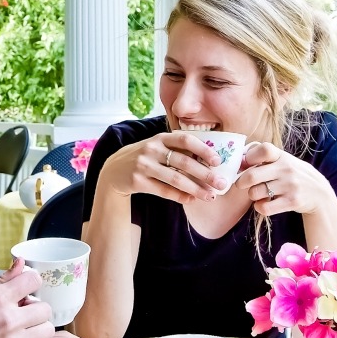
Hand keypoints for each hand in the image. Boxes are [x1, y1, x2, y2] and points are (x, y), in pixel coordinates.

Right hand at [0, 259, 56, 337]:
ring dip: (40, 329)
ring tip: (27, 331)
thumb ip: (3, 280)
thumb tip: (21, 262)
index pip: (33, 280)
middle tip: (24, 314)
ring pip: (48, 330)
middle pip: (45, 308)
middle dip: (35, 308)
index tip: (26, 290)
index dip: (31, 283)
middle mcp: (8, 319)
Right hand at [98, 131, 226, 203]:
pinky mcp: (137, 181)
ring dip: (195, 189)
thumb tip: (210, 162)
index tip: (218, 161)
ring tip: (209, 196)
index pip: (186, 140)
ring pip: (175, 179)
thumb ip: (178, 150)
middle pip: (183, 162)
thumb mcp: (158, 147)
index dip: (203, 149)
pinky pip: (163, 191)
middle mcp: (151, 149)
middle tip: (221, 183)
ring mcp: (143, 165)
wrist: (114, 169)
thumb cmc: (145, 158)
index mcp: (160, 138)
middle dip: (205, 174)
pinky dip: (179, 196)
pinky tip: (191, 200)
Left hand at [236, 141, 336, 215]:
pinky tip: (264, 204)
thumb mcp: (284, 161)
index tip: (245, 165)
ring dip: (252, 195)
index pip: (264, 150)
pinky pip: (264, 207)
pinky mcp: (292, 201)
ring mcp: (290, 186)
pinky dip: (259, 207)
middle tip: (241, 184)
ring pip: (255, 193)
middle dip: (241, 182)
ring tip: (258, 194)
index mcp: (282, 156)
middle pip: (252, 176)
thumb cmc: (294, 175)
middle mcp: (287, 169)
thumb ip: (264, 159)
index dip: (249, 157)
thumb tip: (239, 161)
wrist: (320, 193)